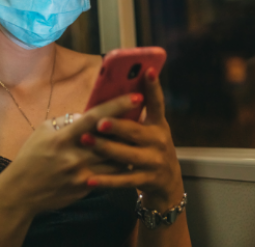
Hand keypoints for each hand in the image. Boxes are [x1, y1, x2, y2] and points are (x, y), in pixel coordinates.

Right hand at [0, 93, 139, 215]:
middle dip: (130, 128)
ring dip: (127, 148)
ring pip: (116, 160)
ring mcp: (82, 175)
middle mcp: (75, 156)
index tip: (136, 97)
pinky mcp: (85, 188)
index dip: (117, 106)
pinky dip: (118, 166)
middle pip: (111, 140)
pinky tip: (125, 158)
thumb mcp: (43, 132)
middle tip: (144, 117)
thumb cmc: (31, 157)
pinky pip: (110, 176)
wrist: (21, 192)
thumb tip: (88, 114)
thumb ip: (67, 122)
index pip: (95, 118)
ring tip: (138, 138)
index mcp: (63, 138)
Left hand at [81, 68, 183, 209]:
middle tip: (99, 122)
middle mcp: (158, 141)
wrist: (168, 182)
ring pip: (126, 155)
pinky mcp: (146, 180)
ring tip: (86, 141)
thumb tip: (107, 94)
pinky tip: (89, 178)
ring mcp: (153, 162)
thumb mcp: (150, 129)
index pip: (156, 103)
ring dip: (105, 148)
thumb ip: (134, 116)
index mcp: (158, 124)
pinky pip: (122, 180)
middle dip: (116, 126)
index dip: (153, 87)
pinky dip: (105, 180)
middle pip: (135, 131)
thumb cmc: (151, 147)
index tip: (148, 70)